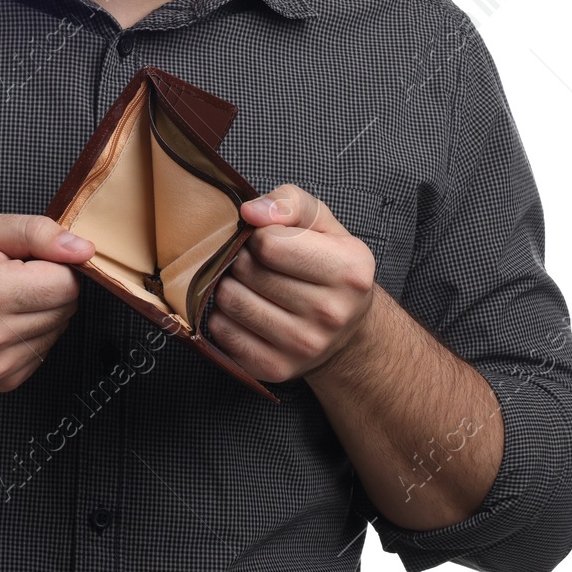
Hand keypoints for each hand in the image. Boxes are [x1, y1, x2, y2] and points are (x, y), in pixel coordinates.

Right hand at [0, 213, 95, 392]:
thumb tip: (83, 249)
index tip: (28, 259)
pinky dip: (30, 334)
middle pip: (66, 308)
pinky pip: (42, 353)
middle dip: (49, 287)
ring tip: (2, 298)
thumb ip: (37, 233)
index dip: (55, 265)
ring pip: (58, 331)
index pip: (66, 284)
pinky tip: (0, 321)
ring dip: (41, 311)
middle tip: (11, 276)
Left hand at [206, 184, 375, 382]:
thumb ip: (289, 202)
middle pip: (247, 271)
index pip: (270, 243)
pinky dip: (223, 316)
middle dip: (242, 258)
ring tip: (247, 283)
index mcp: (349, 271)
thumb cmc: (328, 263)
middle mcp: (331, 314)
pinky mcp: (277, 368)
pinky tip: (245, 309)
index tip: (268, 240)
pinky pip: (222, 331)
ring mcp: (304, 346)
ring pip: (230, 300)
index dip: (259, 235)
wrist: (346, 329)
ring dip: (229, 285)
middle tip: (254, 261)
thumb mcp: (321, 223)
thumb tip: (250, 212)